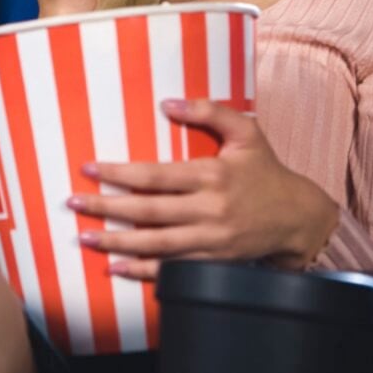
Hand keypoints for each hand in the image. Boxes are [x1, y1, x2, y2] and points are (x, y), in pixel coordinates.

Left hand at [68, 99, 339, 279]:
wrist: (299, 217)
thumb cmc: (266, 171)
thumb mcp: (246, 132)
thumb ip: (209, 111)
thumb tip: (168, 102)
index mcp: (212, 175)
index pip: (155, 175)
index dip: (119, 174)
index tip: (89, 169)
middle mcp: (209, 209)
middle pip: (149, 211)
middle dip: (107, 208)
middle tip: (73, 203)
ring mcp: (211, 240)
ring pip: (156, 243)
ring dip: (117, 242)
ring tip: (85, 238)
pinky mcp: (213, 261)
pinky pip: (173, 269)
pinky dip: (143, 271)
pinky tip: (117, 269)